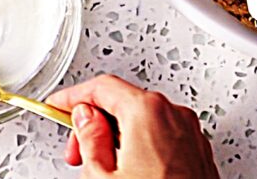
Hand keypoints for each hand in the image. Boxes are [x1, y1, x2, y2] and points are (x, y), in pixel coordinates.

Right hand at [47, 75, 218, 177]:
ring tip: (102, 166)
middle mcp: (175, 115)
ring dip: (118, 136)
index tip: (58, 106)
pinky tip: (129, 170)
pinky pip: (162, 135)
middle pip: (125, 102)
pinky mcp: (198, 151)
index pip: (104, 87)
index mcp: (149, 112)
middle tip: (76, 149)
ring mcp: (190, 132)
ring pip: (144, 119)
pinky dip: (141, 145)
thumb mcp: (103, 177)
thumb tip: (86, 119)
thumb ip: (90, 140)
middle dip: (96, 122)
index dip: (74, 97)